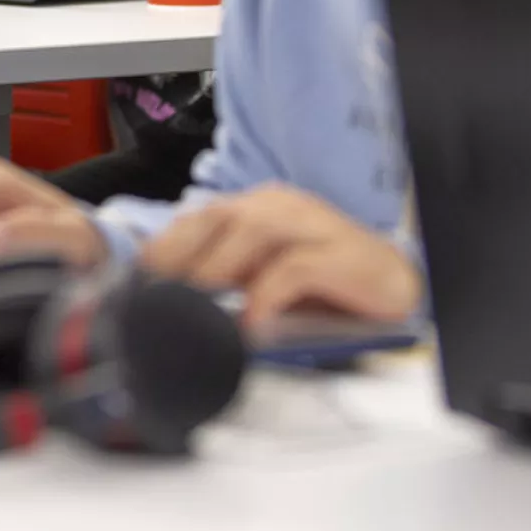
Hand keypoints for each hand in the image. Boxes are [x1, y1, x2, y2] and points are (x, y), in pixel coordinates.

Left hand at [138, 186, 422, 326]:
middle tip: (156, 296)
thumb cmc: (324, 287)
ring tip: (193, 305)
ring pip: (251, 232)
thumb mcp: (263, 278)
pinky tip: (251, 324)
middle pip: (216, 217)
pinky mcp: (342, 254)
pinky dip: (266, 296)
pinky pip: (294, 268)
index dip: (164, 249)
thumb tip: (170, 303)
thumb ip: (226, 279)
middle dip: (180, 256)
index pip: (196, 218)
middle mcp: (280, 206)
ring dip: (216, 269)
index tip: (135, 282)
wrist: (395, 287)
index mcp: (256, 208)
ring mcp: (314, 224)